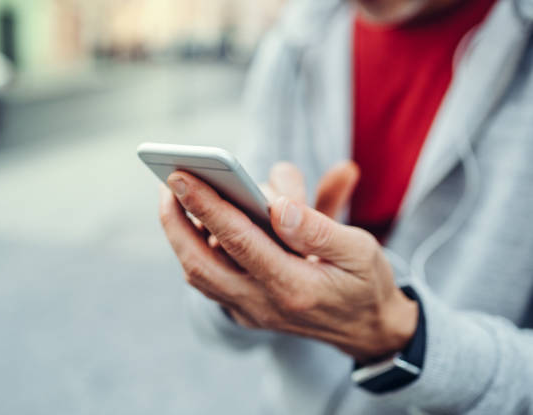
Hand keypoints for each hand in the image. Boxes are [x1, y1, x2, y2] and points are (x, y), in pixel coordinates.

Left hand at [159, 164, 416, 361]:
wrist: (366, 330)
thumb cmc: (365, 281)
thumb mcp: (360, 250)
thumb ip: (318, 229)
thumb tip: (278, 205)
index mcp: (295, 287)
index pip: (240, 241)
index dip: (208, 206)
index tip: (181, 175)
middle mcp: (264, 305)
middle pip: (201, 264)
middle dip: (176, 222)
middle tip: (167, 182)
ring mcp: (251, 312)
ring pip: (199, 274)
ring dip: (181, 234)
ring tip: (176, 195)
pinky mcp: (245, 311)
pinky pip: (209, 280)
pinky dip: (196, 249)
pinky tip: (198, 221)